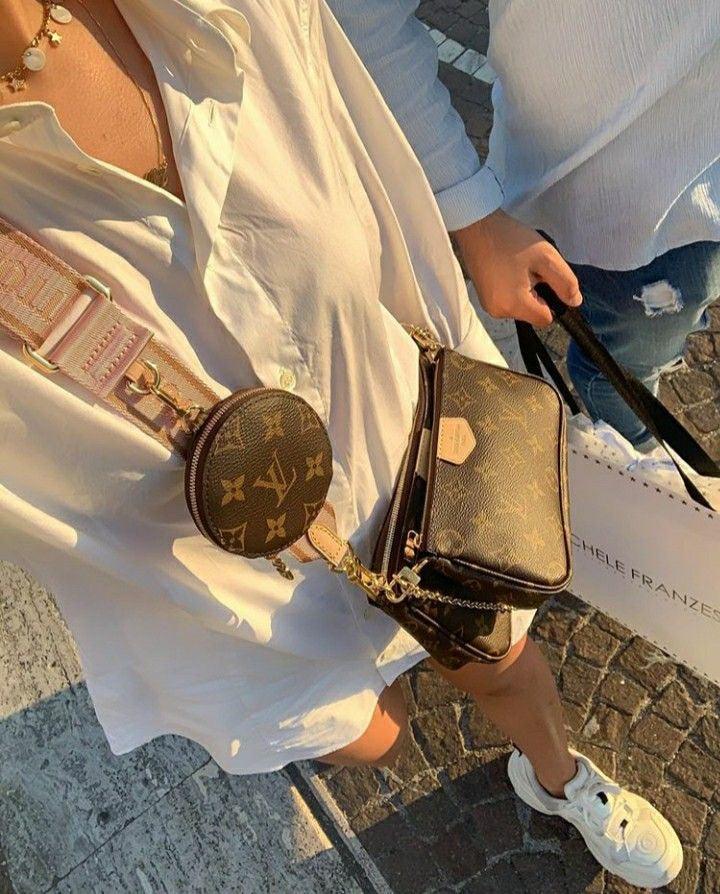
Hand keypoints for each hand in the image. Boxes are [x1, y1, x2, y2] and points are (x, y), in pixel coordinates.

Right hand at [452, 210, 581, 326]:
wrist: (476, 226)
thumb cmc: (510, 239)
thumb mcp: (546, 257)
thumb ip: (565, 282)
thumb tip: (574, 302)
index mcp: (514, 305)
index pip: (545, 319)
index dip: (551, 299)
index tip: (544, 278)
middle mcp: (499, 312)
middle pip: (532, 314)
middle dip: (537, 294)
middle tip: (529, 268)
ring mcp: (488, 306)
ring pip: (520, 307)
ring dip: (525, 291)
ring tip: (516, 266)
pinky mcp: (483, 298)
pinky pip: (507, 301)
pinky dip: (512, 289)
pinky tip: (506, 269)